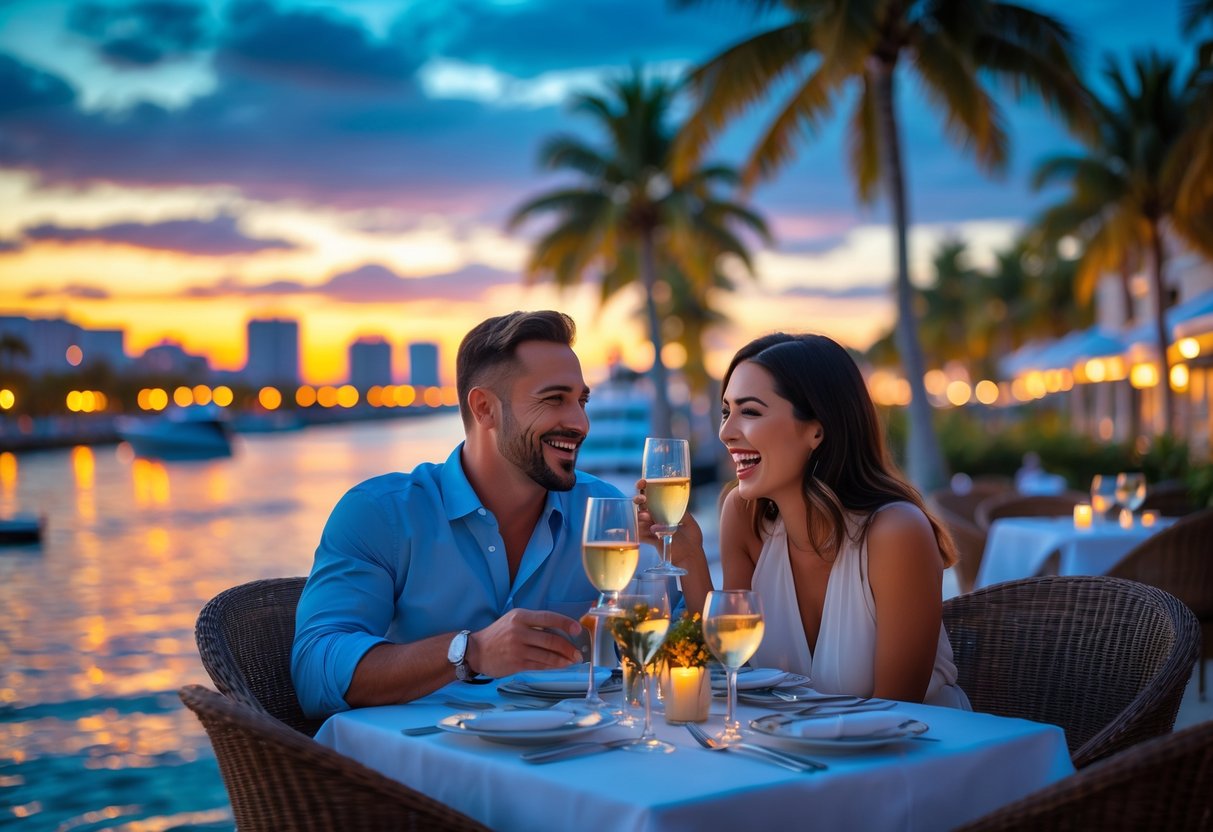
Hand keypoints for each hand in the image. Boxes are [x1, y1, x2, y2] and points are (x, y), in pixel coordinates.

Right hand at [466, 608, 582, 677]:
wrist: (476, 651)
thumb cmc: (498, 634)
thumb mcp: (513, 620)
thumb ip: (533, 623)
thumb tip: (559, 630)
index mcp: (520, 616)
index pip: (548, 617)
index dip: (565, 623)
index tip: (578, 629)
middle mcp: (519, 631)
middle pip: (551, 639)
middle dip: (568, 647)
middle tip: (578, 653)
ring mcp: (518, 649)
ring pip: (547, 655)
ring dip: (563, 659)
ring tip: (573, 661)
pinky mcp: (516, 664)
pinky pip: (540, 665)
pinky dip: (552, 666)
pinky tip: (560, 666)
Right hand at [634, 477, 705, 569]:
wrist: (691, 557)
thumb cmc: (692, 539)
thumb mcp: (689, 522)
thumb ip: (680, 512)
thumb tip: (670, 504)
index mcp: (665, 510)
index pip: (652, 496)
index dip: (645, 488)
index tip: (643, 482)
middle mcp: (657, 518)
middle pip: (641, 505)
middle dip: (638, 499)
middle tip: (642, 499)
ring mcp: (652, 529)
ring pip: (639, 519)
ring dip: (640, 516)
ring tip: (647, 517)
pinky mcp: (652, 541)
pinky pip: (641, 535)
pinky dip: (640, 532)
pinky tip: (643, 530)